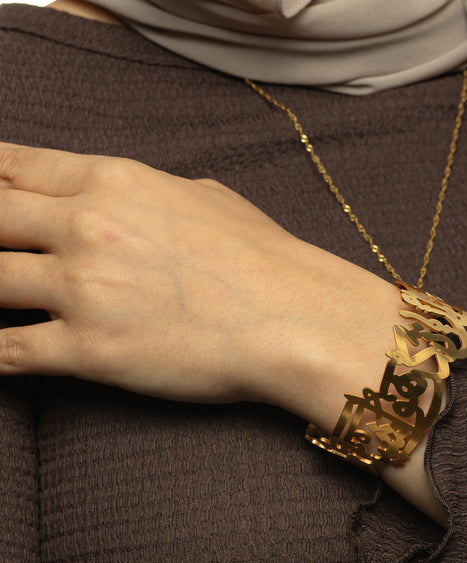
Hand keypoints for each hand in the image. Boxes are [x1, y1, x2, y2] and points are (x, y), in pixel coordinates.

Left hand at [0, 142, 445, 523]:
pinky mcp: (89, 350)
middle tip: (2, 260)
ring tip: (3, 303)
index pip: (9, 165)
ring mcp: (83, 289)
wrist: (297, 320)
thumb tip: (129, 200)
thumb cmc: (265, 261)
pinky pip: (8, 352)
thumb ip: (151, 192)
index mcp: (114, 181)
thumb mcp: (207, 198)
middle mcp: (87, 227)